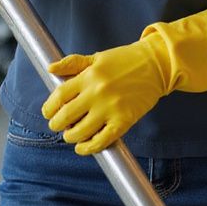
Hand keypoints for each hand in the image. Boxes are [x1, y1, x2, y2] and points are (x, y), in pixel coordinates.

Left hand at [43, 4, 206, 154]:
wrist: (157, 64)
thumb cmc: (126, 60)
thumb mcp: (98, 57)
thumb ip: (73, 63)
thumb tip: (50, 68)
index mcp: (89, 75)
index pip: (58, 97)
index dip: (49, 108)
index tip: (49, 113)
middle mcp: (97, 92)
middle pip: (65, 116)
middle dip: (57, 125)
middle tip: (59, 126)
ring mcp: (111, 107)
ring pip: (80, 132)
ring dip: (71, 137)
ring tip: (72, 134)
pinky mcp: (124, 120)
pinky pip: (101, 141)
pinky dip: (89, 148)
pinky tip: (83, 147)